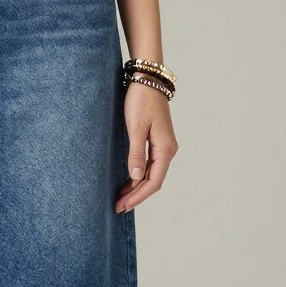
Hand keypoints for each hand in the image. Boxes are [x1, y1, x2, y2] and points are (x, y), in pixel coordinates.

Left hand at [115, 77, 178, 212]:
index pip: (153, 182)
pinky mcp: (157, 140)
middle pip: (153, 181)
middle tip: (118, 207)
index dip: (137, 196)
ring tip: (121, 198)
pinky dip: (139, 176)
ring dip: (137, 187)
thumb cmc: (140, 100)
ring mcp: (164, 146)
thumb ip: (136, 153)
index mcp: (165, 149)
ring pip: (152, 174)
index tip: (122, 206)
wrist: (148, 79)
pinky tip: (128, 181)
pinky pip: (150, 165)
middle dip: (136, 195)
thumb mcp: (135, 127)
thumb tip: (136, 178)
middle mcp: (167, 150)